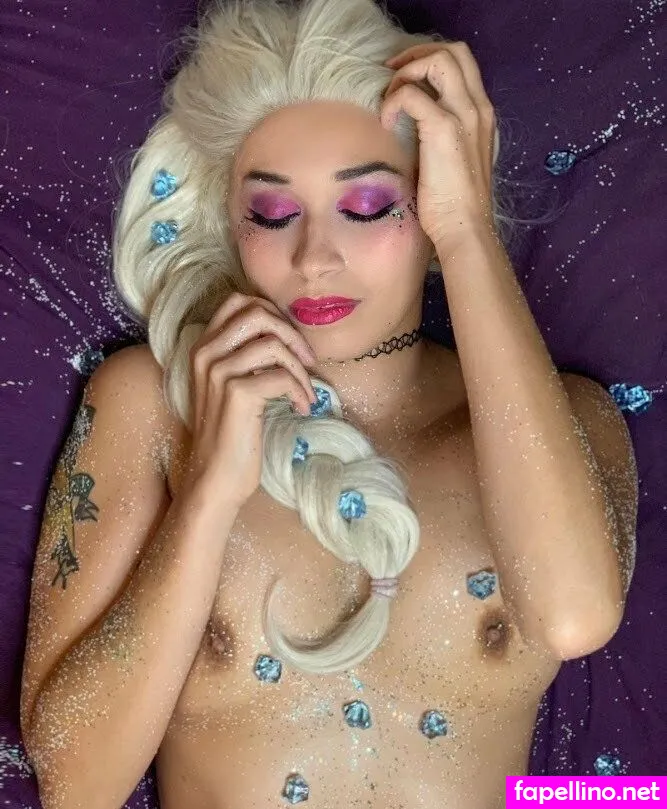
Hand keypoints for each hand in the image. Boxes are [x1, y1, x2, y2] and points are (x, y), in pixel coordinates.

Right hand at [185, 293, 317, 507]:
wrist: (215, 479)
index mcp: (203, 347)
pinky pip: (282, 375)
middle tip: (307, 361)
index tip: (291, 342)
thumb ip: (246, 356)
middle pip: (257, 312)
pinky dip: (300, 390)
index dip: (272, 313)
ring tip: (305, 393)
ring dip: (301, 368)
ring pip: (274, 344)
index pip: (238, 301)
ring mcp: (218, 372)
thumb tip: (287, 334)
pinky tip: (301, 408)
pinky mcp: (236, 393)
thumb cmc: (230, 435)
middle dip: (291, 334)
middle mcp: (206, 353)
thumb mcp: (231, 387)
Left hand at [381, 41, 497, 251]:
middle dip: (417, 55)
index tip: (405, 79)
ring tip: (390, 98)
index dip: (430, 61)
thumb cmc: (455, 207)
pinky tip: (385, 123)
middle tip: (392, 74)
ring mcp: (464, 116)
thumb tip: (413, 128)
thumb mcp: (455, 163)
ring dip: (407, 72)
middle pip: (454, 52)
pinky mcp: (444, 129)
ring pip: (438, 61)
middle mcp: (478, 109)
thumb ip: (443, 138)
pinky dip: (393, 101)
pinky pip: (412, 94)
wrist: (465, 229)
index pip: (463, 66)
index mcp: (482, 116)